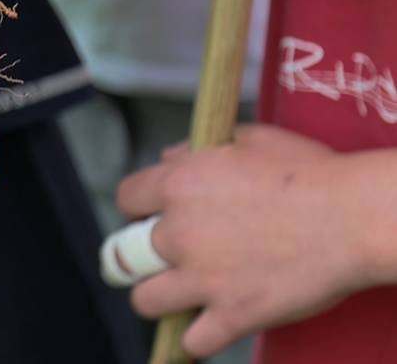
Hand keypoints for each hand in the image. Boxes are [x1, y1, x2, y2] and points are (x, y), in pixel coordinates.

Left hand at [116, 125, 396, 357]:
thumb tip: (167, 159)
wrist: (354, 216)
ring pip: (146, 301)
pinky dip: (198, 337)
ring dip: (160, 297)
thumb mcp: (246, 138)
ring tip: (180, 293)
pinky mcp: (233, 314)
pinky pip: (194, 341)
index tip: (154, 213)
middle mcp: (179, 232)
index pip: (126, 198)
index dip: (140, 207)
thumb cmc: (310, 172)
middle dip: (142, 254)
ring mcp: (203, 277)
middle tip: (165, 256)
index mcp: (178, 184)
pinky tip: (210, 325)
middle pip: (126, 252)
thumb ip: (195, 149)